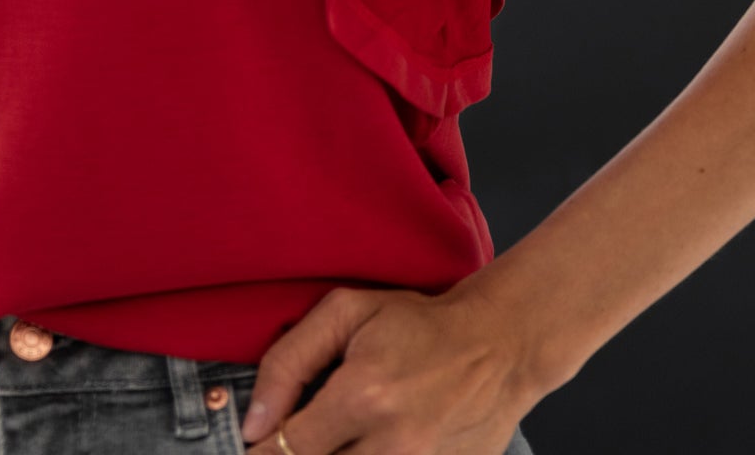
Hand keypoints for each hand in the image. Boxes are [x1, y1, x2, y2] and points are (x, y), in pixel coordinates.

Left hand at [239, 283, 536, 451]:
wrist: (501, 345)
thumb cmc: (420, 324)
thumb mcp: (348, 313)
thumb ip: (289, 361)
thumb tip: (253, 422)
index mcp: (363, 396)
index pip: (288, 448)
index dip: (264, 449)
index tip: (259, 443)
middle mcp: (393, 443)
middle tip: (302, 437)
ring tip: (345, 436)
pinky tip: (372, 442)